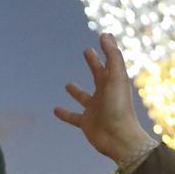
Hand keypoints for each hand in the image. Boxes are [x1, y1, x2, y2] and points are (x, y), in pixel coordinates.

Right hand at [53, 34, 155, 164]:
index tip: (101, 38)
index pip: (109, 63)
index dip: (105, 50)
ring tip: (68, 84)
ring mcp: (95, 109)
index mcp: (114, 83)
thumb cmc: (119, 108)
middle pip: (99, 76)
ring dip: (77, 91)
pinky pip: (73, 117)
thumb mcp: (116, 78)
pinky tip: (55, 110)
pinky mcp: (86, 123)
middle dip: (94, 64)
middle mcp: (105, 95)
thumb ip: (112, 56)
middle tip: (87, 51)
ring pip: (84, 97)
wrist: (119, 139)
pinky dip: (65, 114)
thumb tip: (106, 34)